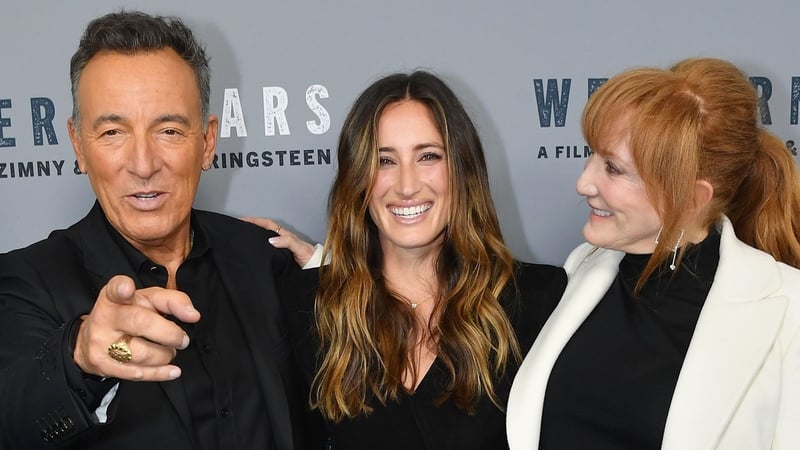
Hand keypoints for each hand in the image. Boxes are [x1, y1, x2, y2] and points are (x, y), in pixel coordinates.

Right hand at [73, 275, 200, 380]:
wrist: (92, 340)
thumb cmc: (128, 314)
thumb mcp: (148, 300)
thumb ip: (172, 300)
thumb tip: (192, 315)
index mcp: (114, 297)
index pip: (115, 289)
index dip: (121, 288)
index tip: (127, 288)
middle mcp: (104, 318)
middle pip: (141, 323)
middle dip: (170, 333)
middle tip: (182, 339)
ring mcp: (101, 343)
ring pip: (142, 353)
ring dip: (165, 355)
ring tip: (169, 351)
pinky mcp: (104, 365)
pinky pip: (137, 373)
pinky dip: (160, 373)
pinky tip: (172, 370)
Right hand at [242, 217, 316, 266]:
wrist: (316, 269)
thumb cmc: (310, 258)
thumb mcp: (300, 248)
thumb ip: (288, 242)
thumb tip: (272, 240)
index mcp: (285, 236)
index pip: (267, 224)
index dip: (256, 221)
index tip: (244, 220)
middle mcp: (281, 241)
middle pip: (264, 231)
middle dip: (251, 227)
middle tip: (239, 227)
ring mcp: (280, 249)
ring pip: (264, 240)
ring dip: (254, 238)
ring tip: (243, 237)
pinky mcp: (279, 259)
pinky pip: (266, 251)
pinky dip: (259, 250)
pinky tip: (254, 253)